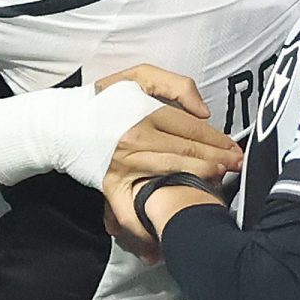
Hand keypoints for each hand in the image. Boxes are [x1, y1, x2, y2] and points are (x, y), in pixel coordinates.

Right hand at [95, 66, 238, 261]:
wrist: (63, 123)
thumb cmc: (104, 100)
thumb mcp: (138, 76)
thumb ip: (175, 85)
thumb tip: (204, 112)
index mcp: (146, 112)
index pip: (193, 128)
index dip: (219, 139)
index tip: (235, 149)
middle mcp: (137, 138)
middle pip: (189, 152)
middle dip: (218, 161)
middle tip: (236, 167)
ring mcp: (125, 164)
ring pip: (173, 174)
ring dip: (200, 181)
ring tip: (219, 185)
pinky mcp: (112, 185)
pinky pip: (133, 208)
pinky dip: (150, 219)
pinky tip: (169, 223)